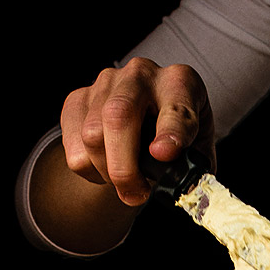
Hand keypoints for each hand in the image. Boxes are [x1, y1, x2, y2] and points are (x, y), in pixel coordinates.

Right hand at [61, 57, 215, 205]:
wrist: (146, 125)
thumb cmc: (175, 139)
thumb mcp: (196, 151)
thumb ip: (195, 169)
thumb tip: (188, 192)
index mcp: (180, 83)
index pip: (176, 106)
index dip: (170, 131)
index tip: (164, 153)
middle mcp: (141, 75)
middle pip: (119, 116)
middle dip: (124, 165)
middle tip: (134, 195)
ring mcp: (106, 83)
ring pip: (92, 135)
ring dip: (107, 172)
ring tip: (125, 182)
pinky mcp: (78, 98)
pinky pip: (73, 145)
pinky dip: (89, 169)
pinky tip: (105, 169)